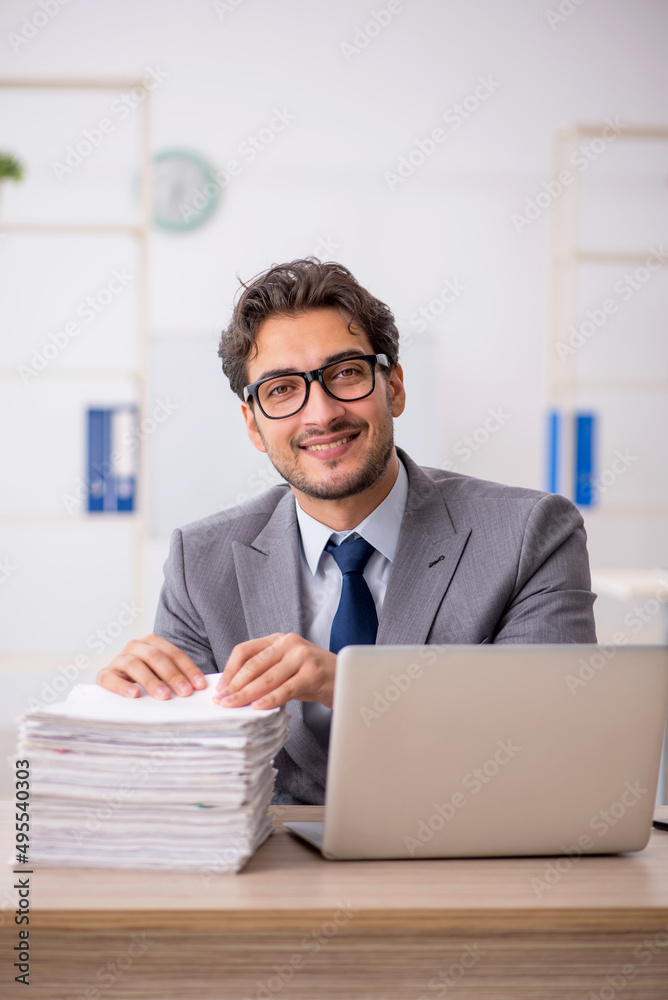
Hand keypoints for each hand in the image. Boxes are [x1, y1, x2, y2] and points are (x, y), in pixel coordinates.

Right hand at [96, 634, 207, 698]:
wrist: (116, 681)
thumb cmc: (147, 677)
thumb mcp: (163, 673)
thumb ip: (178, 676)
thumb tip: (199, 688)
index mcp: (152, 642)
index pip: (173, 654)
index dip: (188, 669)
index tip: (199, 685)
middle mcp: (134, 647)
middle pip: (155, 657)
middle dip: (173, 675)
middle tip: (185, 692)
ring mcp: (118, 659)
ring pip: (134, 664)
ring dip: (151, 681)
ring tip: (164, 696)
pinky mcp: (104, 675)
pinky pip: (111, 678)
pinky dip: (123, 686)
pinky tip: (135, 695)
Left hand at [213, 632, 335, 709]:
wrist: (344, 678)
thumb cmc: (312, 675)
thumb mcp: (287, 667)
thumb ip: (265, 671)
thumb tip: (236, 689)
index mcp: (279, 640)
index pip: (246, 650)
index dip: (230, 669)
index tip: (221, 686)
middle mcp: (289, 644)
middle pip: (253, 665)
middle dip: (235, 685)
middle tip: (222, 700)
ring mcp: (302, 657)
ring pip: (267, 678)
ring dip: (247, 694)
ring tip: (233, 705)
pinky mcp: (312, 673)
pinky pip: (285, 689)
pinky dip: (270, 699)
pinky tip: (258, 707)